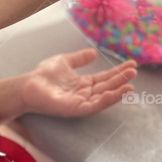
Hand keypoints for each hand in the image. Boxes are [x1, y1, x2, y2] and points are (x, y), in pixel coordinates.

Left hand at [22, 48, 136, 117]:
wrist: (28, 85)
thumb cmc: (44, 75)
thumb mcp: (65, 61)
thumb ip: (79, 58)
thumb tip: (94, 52)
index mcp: (84, 83)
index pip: (105, 78)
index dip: (118, 71)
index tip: (131, 64)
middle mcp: (85, 93)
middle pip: (107, 86)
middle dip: (121, 79)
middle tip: (134, 71)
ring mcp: (81, 102)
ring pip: (103, 97)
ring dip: (117, 91)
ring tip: (130, 85)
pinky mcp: (75, 109)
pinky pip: (93, 106)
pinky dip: (104, 101)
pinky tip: (114, 94)